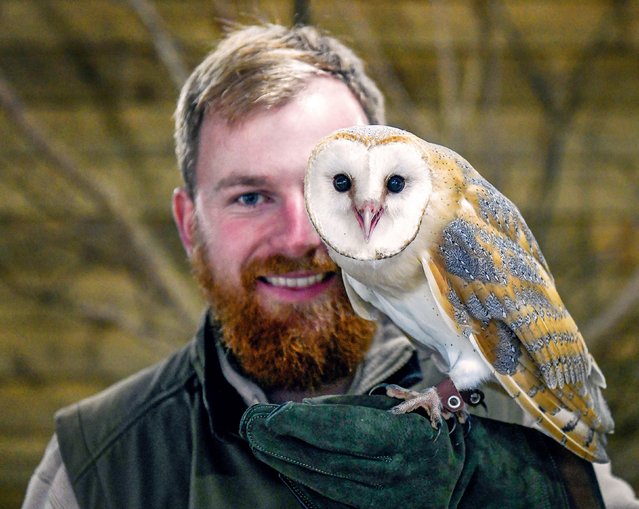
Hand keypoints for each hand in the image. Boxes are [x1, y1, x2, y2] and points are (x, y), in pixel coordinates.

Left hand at [239, 394, 602, 508]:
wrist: (469, 482)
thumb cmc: (434, 432)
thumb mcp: (401, 412)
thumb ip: (356, 416)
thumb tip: (300, 416)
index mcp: (404, 443)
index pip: (336, 434)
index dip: (294, 425)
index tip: (261, 414)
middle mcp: (393, 477)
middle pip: (321, 461)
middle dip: (277, 443)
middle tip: (247, 426)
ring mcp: (384, 503)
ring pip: (320, 485)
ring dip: (283, 464)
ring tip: (257, 443)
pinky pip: (330, 503)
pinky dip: (302, 484)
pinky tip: (283, 467)